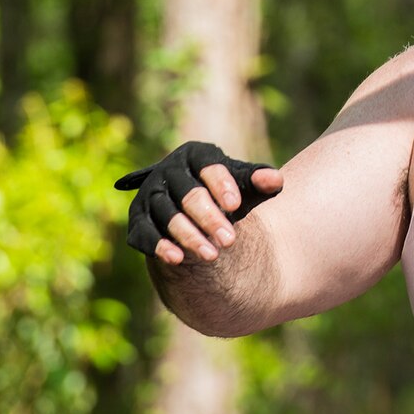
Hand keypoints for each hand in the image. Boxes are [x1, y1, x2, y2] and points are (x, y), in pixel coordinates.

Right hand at [115, 140, 283, 265]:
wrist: (196, 212)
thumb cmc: (224, 193)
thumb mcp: (243, 186)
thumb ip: (259, 181)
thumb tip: (275, 180)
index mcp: (195, 155)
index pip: (207, 166)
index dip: (221, 184)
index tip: (236, 204)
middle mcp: (168, 171)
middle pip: (189, 195)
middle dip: (210, 218)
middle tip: (230, 241)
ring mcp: (150, 195)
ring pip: (168, 216)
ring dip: (189, 236)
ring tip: (212, 255)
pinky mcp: (138, 219)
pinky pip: (144, 233)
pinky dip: (159, 246)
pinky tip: (177, 259)